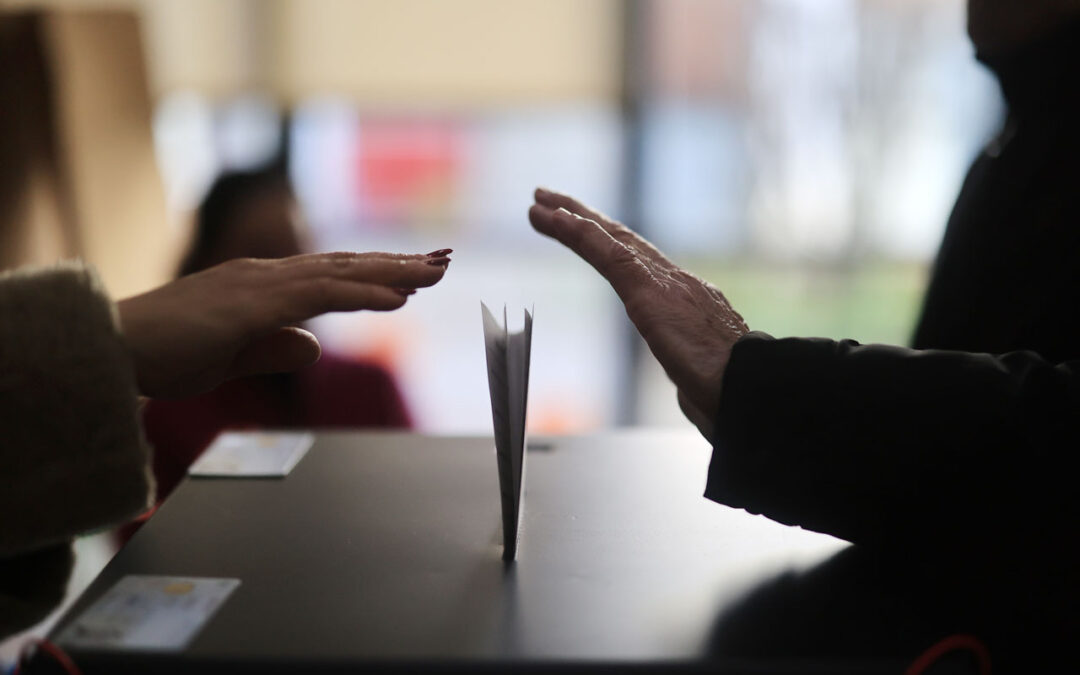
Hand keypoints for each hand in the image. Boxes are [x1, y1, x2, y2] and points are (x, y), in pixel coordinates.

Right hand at [116, 250, 449, 397]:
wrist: (110, 350)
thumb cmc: (162, 354)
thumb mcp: (231, 356)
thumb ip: (273, 348)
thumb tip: (314, 347)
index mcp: (260, 287)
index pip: (331, 275)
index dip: (375, 274)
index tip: (414, 275)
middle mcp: (266, 276)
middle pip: (345, 266)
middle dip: (397, 264)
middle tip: (443, 260)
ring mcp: (260, 285)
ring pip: (341, 272)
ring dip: (393, 272)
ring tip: (436, 271)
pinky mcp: (252, 305)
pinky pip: (320, 296)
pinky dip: (363, 294)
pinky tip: (398, 297)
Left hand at [529, 188, 745, 441]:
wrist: (751, 392)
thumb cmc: (734, 395)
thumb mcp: (704, 384)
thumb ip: (690, 378)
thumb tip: (690, 390)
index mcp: (689, 303)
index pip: (641, 265)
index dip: (611, 244)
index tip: (587, 230)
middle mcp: (677, 283)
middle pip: (623, 241)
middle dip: (586, 219)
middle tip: (552, 200)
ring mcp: (664, 282)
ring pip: (610, 239)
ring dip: (571, 218)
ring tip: (540, 202)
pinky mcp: (648, 290)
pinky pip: (606, 253)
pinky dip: (578, 233)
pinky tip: (555, 218)